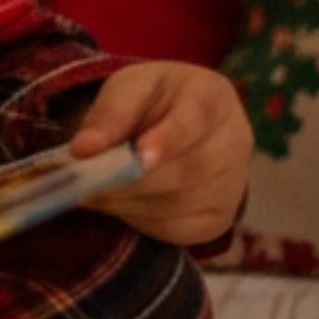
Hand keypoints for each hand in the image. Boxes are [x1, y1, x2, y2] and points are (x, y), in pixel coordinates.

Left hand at [66, 62, 251, 247]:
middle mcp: (236, 140)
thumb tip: (83, 149)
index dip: (168, 140)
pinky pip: (180, 229)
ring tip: (92, 193)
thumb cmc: (150, 100)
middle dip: (134, 180)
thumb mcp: (127, 89)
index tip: (137, 157)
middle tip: (86, 184)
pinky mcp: (219, 217)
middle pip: (190, 169)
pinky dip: (143, 221)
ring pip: (182, 204)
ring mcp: (233, 183)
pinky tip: (120, 204)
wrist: (172, 122)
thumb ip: (108, 114)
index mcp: (213, 95)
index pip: (197, 118)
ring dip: (131, 202)